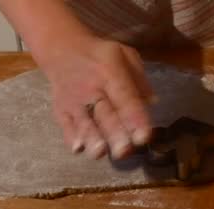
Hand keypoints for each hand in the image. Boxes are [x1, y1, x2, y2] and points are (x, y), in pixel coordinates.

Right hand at [40, 35, 154, 159]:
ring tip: (100, 153)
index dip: (135, 117)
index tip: (144, 137)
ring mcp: (73, 100)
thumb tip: (152, 103)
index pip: (125, 97)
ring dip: (92, 138)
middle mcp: (91, 87)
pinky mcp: (61, 109)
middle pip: (104, 113)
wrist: (61, 50)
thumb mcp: (124, 55)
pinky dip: (71, 137)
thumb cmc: (99, 55)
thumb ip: (139, 79)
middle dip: (114, 133)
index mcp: (110, 72)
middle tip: (124, 152)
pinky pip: (65, 124)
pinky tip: (78, 148)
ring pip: (84, 122)